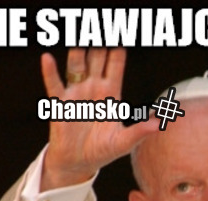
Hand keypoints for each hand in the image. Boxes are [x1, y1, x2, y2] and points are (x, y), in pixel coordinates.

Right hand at [39, 48, 157, 190]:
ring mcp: (76, 93)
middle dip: (98, 45)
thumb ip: (139, 132)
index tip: (120, 39)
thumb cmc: (103, 151)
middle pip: (96, 59)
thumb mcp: (124, 143)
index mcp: (111, 94)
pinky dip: (51, 72)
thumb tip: (159, 124)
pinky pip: (55, 84)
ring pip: (77, 65)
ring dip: (78, 52)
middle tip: (100, 29)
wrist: (79, 163)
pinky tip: (48, 58)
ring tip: (80, 38)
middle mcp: (93, 88)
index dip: (117, 51)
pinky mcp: (60, 104)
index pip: (115, 65)